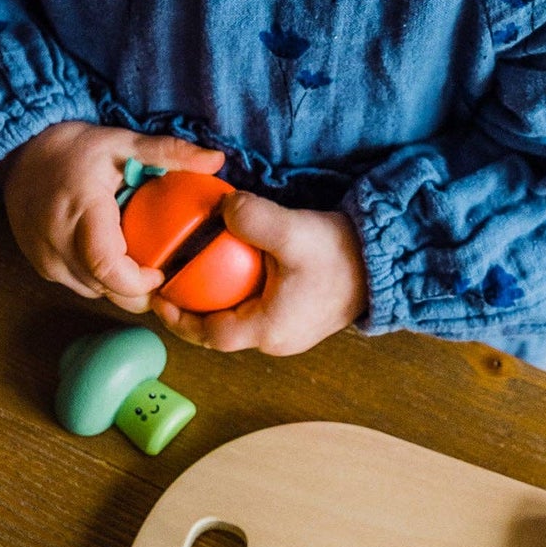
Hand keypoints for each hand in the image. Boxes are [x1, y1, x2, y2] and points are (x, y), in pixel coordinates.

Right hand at [0, 121, 225, 312]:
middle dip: (138, 292)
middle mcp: (57, 240)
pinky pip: (80, 286)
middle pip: (105, 289)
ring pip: (94, 292)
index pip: (108, 266)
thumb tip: (216, 160)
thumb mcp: (124, 142)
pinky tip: (115, 260)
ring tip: (139, 264)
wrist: (21, 153)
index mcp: (81, 211)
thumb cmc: (76, 148)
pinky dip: (100, 280)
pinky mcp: (40, 267)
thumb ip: (170, 152)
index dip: (139, 282)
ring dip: (119, 287)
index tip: (161, 275)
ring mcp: (44, 257)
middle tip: (162, 276)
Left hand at [153, 192, 368, 356]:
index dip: (178, 318)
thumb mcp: (293, 231)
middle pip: (221, 331)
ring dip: (216, 301)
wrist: (387, 261)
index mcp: (268, 329)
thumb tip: (221, 206)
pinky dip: (239, 294)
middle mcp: (278, 339)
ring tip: (196, 273)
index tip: (158, 296)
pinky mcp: (301, 318)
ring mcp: (292, 332)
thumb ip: (251, 218)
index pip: (208, 335)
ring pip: (239, 321)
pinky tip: (234, 267)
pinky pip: (259, 310)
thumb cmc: (342, 253)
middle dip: (193, 310)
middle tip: (172, 280)